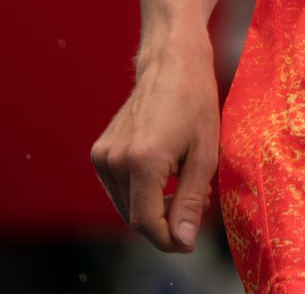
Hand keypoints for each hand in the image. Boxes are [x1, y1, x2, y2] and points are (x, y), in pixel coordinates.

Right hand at [89, 38, 219, 252]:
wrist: (171, 63)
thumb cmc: (195, 102)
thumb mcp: (205, 154)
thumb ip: (190, 201)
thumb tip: (183, 242)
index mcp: (142, 161)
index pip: (146, 223)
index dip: (169, 240)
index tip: (190, 240)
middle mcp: (114, 160)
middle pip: (134, 218)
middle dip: (164, 223)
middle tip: (194, 203)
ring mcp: (102, 155)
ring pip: (125, 207)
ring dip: (152, 208)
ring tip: (181, 184)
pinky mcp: (99, 152)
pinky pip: (119, 190)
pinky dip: (140, 194)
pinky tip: (163, 175)